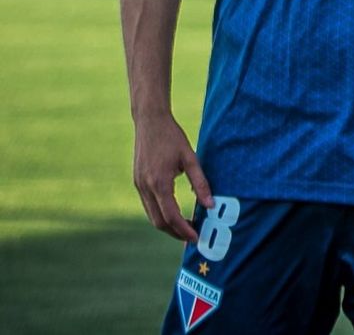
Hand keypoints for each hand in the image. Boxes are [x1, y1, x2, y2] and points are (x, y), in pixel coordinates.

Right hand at [132, 112, 213, 241]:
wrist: (150, 122)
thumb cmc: (172, 137)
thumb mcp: (191, 158)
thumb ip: (200, 183)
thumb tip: (211, 205)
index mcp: (159, 183)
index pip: (171, 216)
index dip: (183, 229)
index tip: (196, 237)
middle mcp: (145, 188)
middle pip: (159, 221)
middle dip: (175, 232)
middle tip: (193, 236)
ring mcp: (139, 186)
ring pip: (151, 216)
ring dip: (167, 225)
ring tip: (186, 228)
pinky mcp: (138, 182)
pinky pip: (148, 206)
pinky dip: (160, 214)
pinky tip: (174, 213)